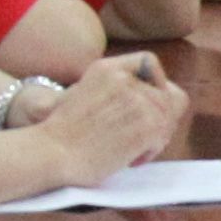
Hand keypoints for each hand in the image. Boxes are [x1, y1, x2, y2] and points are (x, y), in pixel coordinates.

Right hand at [38, 53, 194, 182]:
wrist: (52, 152)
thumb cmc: (65, 134)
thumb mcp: (85, 92)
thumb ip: (115, 89)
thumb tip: (158, 97)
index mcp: (107, 68)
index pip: (149, 61)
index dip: (156, 83)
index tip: (146, 103)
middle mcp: (125, 79)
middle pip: (168, 95)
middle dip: (159, 119)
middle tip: (141, 138)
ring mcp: (138, 101)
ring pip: (168, 118)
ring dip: (155, 138)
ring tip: (132, 151)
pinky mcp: (146, 125)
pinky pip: (162, 136)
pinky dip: (150, 151)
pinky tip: (131, 159)